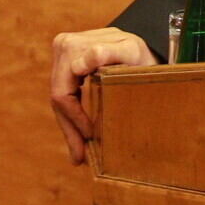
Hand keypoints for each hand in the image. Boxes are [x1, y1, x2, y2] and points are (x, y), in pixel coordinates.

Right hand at [49, 26, 155, 164]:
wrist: (146, 48)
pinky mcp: (67, 64)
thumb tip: (81, 63)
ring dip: (70, 127)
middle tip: (80, 158)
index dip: (75, 118)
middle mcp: (63, 46)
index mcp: (71, 46)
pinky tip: (80, 138)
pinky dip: (72, 116)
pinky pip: (65, 94)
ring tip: (79, 155)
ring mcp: (63, 55)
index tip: (91, 136)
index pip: (62, 93)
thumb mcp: (131, 51)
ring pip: (60, 98)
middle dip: (70, 128)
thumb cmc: (141, 52)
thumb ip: (109, 53)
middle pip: (59, 97)